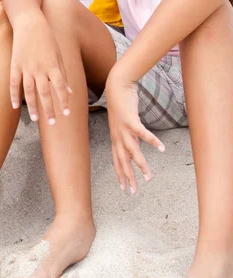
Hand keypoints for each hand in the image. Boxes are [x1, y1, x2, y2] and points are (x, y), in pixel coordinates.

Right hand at [10, 16, 71, 124]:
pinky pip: (13, 83)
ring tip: (36, 119)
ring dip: (33, 106)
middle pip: (45, 93)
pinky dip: (14, 95)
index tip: (67, 114)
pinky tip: (16, 106)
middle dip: (50, 109)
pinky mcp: (15, 64)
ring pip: (29, 91)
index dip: (64, 101)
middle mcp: (40, 68)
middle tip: (54, 123)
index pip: (60, 88)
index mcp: (53, 65)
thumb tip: (70, 92)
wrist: (29, 22)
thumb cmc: (47, 37)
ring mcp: (26, 67)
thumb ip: (63, 73)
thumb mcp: (58, 54)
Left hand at [106, 72, 164, 193]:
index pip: (117, 161)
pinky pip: (142, 133)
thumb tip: (138, 147)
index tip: (124, 188)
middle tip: (134, 191)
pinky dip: (152, 141)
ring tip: (149, 178)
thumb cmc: (121, 105)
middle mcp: (118, 136)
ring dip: (141, 165)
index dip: (120, 175)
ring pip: (132, 151)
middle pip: (122, 161)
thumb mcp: (125, 124)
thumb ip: (131, 136)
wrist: (116, 86)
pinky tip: (161, 149)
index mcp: (116, 138)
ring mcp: (123, 129)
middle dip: (128, 177)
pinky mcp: (130, 120)